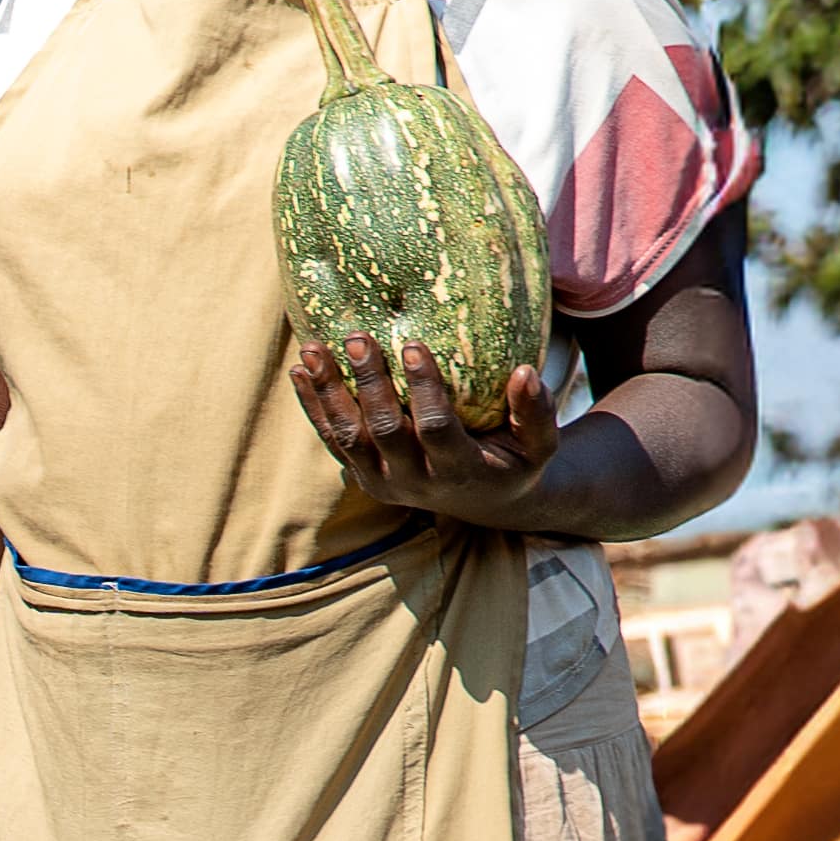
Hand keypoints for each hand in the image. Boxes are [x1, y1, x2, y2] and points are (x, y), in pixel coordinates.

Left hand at [288, 331, 560, 516]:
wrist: (482, 502)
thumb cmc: (513, 461)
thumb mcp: (539, 445)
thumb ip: (537, 413)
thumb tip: (525, 372)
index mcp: (459, 471)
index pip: (436, 430)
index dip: (423, 390)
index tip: (412, 345)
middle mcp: (415, 482)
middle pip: (383, 433)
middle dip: (369, 385)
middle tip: (359, 338)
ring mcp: (383, 481)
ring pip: (347, 438)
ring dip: (328, 393)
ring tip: (313, 348)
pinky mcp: (362, 475)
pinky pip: (331, 440)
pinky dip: (313, 406)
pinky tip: (300, 370)